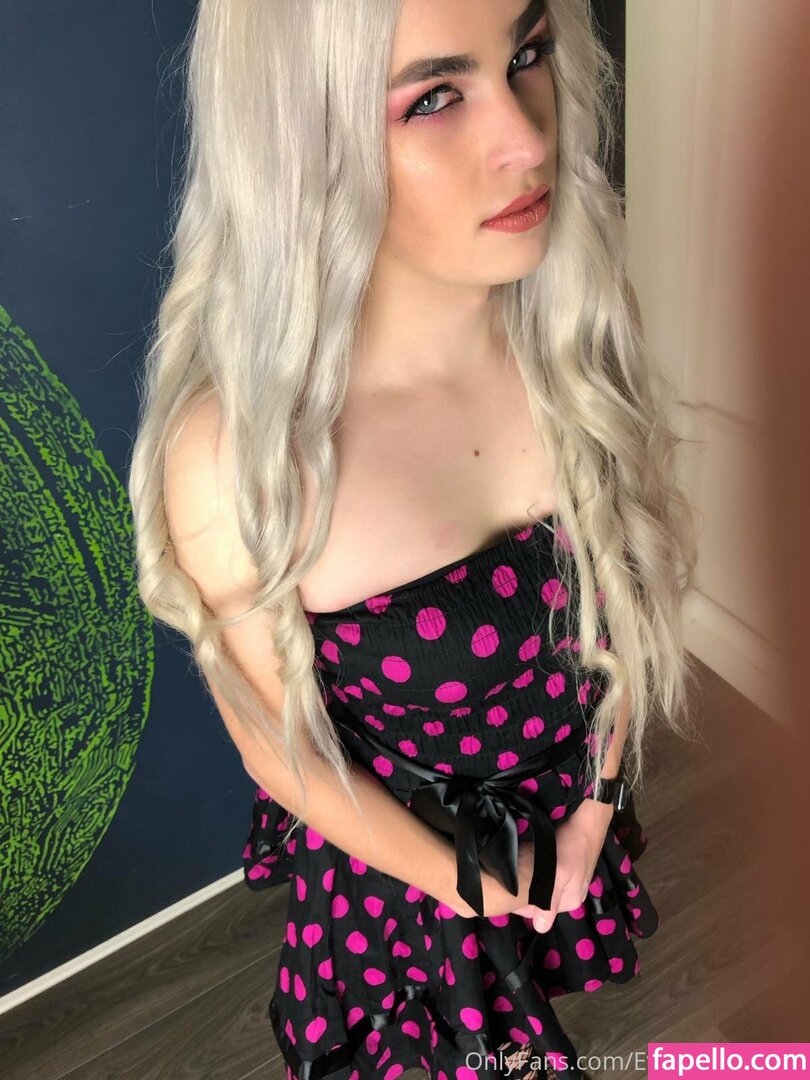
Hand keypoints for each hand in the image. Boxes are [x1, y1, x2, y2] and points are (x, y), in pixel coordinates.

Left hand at [511, 798, 613, 931]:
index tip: (506, 888)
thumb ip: (549, 901)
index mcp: (570, 901)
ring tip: (515, 865)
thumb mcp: (560, 875)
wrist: (586, 816)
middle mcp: (569, 892)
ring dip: (527, 876)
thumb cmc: (572, 845)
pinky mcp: (563, 862)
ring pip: (540, 883)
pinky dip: (533, 866)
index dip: (519, 902)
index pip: (537, 912)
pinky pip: (544, 870)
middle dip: (523, 889)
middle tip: (509, 875)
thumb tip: (540, 929)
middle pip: (539, 897)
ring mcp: (567, 877)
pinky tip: (525, 856)